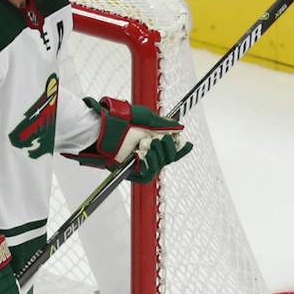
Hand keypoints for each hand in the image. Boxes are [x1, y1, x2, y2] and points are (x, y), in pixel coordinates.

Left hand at [72, 95, 190, 182]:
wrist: (105, 128)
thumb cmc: (121, 119)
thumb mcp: (147, 118)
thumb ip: (165, 124)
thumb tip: (179, 128)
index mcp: (152, 139)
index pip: (171, 148)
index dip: (180, 148)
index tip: (188, 144)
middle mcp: (148, 152)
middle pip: (169, 158)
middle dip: (169, 148)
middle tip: (161, 139)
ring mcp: (140, 162)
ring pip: (161, 165)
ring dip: (158, 154)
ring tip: (149, 143)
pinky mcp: (132, 172)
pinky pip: (148, 175)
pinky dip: (150, 165)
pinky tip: (145, 155)